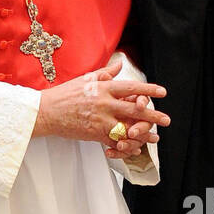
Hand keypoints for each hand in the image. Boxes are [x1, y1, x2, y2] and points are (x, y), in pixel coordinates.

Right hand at [33, 58, 168, 156]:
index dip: (148, 90)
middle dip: (153, 115)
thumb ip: (105, 73)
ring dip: (144, 134)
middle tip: (166, 120)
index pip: (131, 88)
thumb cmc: (64, 94)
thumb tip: (119, 65)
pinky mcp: (94, 134)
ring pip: (127, 128)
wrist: (46, 112)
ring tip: (155, 138)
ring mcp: (100, 120)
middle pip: (134, 110)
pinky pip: (115, 141)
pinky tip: (136, 148)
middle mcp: (104, 103)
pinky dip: (126, 146)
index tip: (162, 92)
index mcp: (103, 88)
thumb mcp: (85, 79)